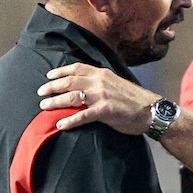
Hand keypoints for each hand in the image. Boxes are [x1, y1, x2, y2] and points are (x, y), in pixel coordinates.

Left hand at [36, 62, 158, 133]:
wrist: (152, 110)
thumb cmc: (135, 99)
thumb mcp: (116, 83)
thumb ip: (101, 82)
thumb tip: (86, 86)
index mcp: (102, 73)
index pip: (76, 68)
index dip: (60, 71)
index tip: (49, 75)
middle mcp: (100, 82)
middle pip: (69, 81)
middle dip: (52, 86)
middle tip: (41, 92)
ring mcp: (101, 96)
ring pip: (72, 97)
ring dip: (55, 102)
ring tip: (44, 106)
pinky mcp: (104, 111)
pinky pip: (82, 116)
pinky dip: (69, 120)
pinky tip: (60, 125)